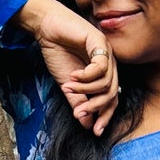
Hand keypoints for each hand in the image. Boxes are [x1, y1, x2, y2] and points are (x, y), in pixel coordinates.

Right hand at [17, 0, 118, 135]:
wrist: (47, 28)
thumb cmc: (58, 52)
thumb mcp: (67, 84)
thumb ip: (78, 102)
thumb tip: (87, 124)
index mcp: (104, 74)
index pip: (112, 99)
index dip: (105, 116)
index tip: (94, 131)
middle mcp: (109, 64)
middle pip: (112, 93)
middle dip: (96, 107)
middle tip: (80, 113)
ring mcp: (107, 52)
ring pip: (106, 82)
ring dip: (85, 89)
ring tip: (68, 87)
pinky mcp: (100, 42)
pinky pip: (100, 67)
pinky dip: (86, 76)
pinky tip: (73, 76)